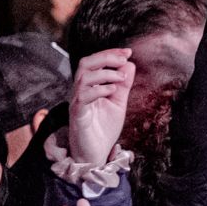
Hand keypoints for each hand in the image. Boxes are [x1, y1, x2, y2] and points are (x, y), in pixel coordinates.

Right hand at [66, 47, 134, 166]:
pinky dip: (99, 90)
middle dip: (105, 57)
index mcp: (89, 87)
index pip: (94, 63)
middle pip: (84, 64)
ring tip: (121, 77)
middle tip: (123, 58)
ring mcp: (77, 102)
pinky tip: (112, 91)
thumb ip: (123, 85)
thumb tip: (129, 64)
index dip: (109, 54)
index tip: (127, 52)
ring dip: (105, 73)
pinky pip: (82, 97)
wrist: (95, 153)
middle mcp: (80, 91)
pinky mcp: (77, 115)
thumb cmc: (103, 129)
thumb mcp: (118, 103)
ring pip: (83, 78)